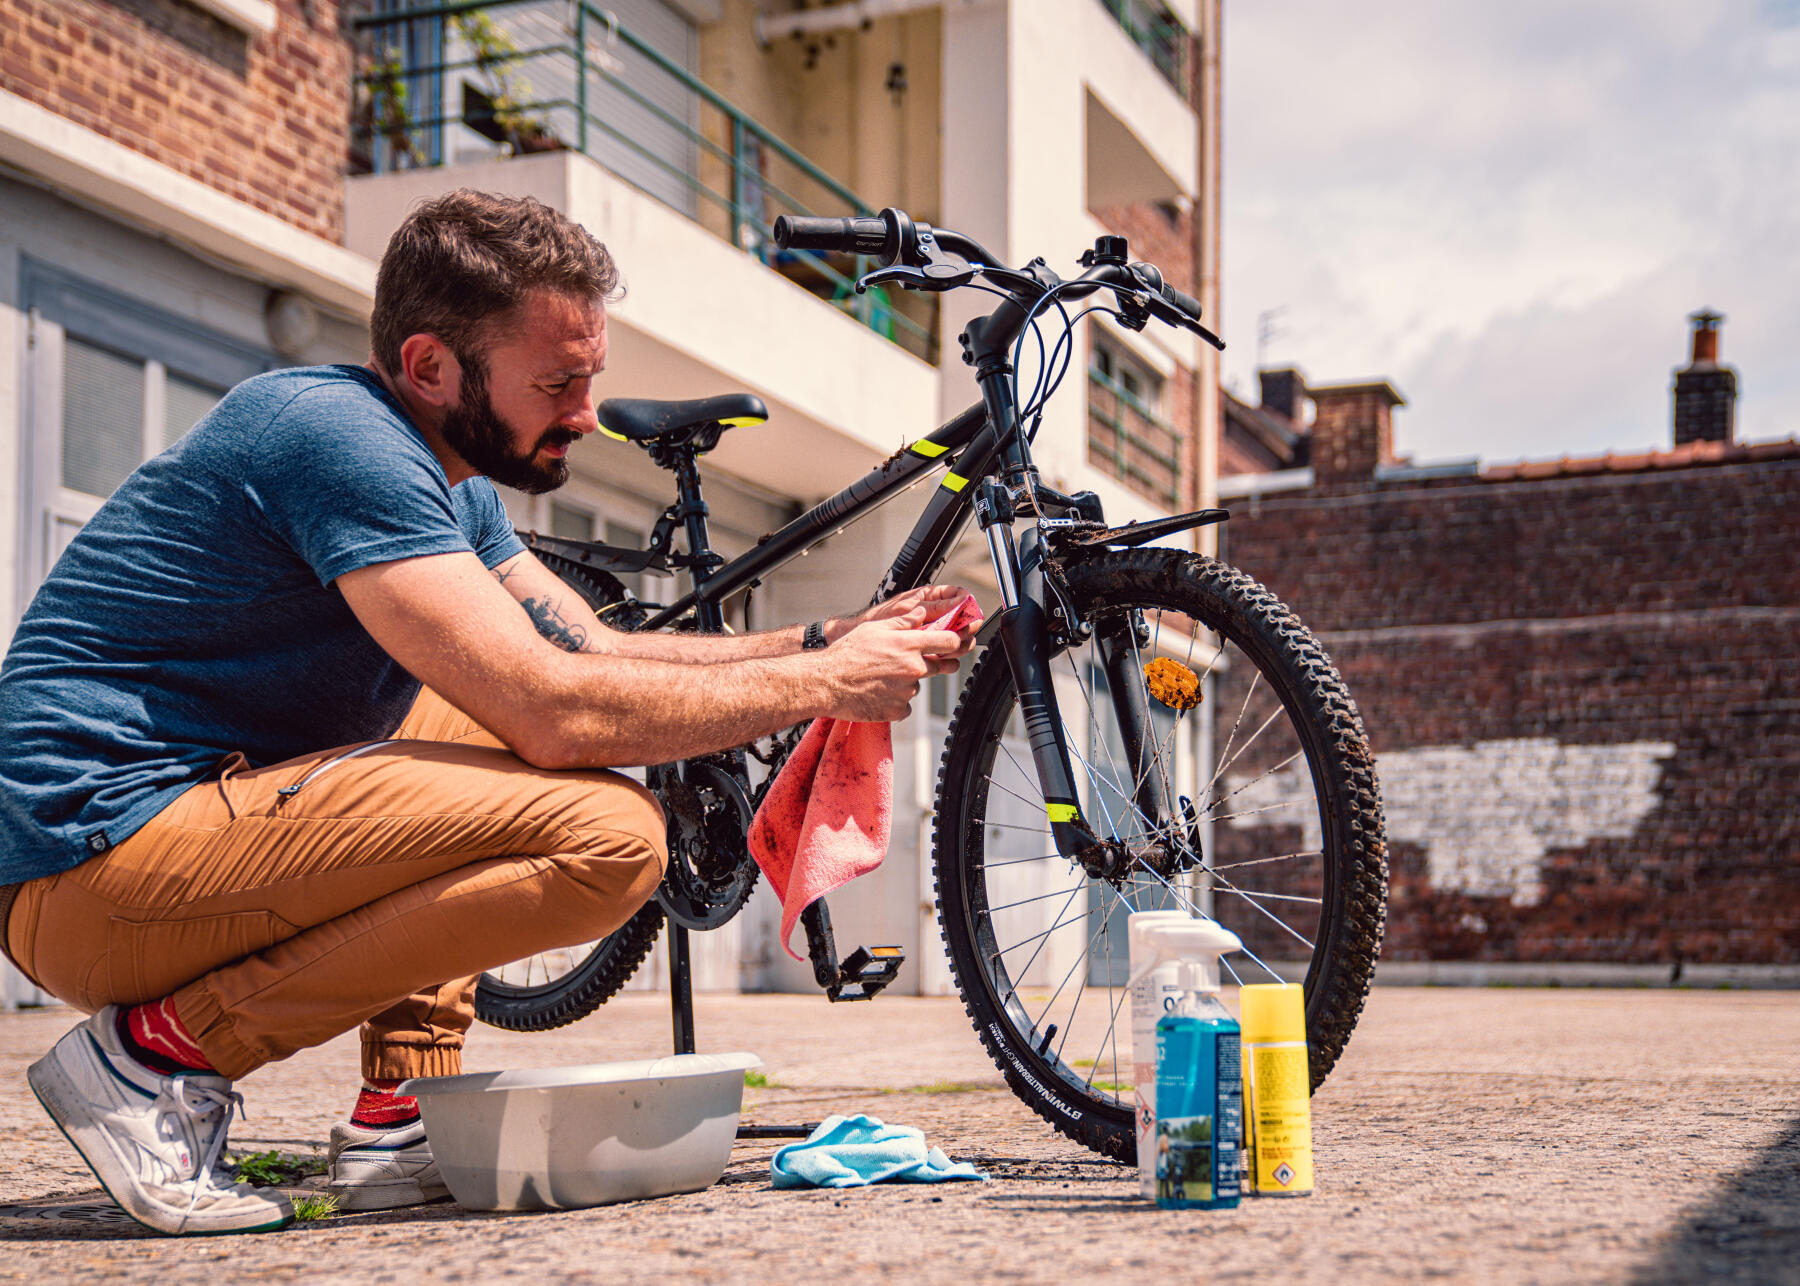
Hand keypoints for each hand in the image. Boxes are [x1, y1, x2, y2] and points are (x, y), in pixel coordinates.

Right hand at [818, 609, 963, 721]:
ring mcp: (907, 691)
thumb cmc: (847, 654)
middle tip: (901, 663)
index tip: (954, 643)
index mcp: (908, 644)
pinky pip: (905, 704)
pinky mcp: (898, 709)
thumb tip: (921, 614)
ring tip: (880, 678)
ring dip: (906, 682)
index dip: (955, 642)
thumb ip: (902, 621)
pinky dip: (895, 701)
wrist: (827, 683)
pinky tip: (878, 692)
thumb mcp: (874, 628)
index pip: (949, 642)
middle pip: (937, 666)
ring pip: (917, 685)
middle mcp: (912, 668)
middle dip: (927, 663)